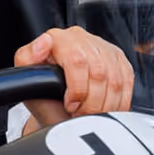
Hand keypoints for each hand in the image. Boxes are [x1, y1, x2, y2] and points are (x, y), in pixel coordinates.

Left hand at [14, 27, 132, 127]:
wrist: (57, 108)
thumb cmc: (42, 95)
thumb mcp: (26, 80)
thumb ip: (26, 59)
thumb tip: (43, 43)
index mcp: (60, 38)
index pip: (78, 60)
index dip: (77, 88)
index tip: (70, 105)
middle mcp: (83, 38)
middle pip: (99, 73)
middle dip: (91, 102)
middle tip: (81, 115)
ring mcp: (103, 48)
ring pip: (116, 80)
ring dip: (105, 105)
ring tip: (91, 116)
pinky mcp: (120, 61)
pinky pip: (127, 83)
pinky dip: (118, 103)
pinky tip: (105, 111)